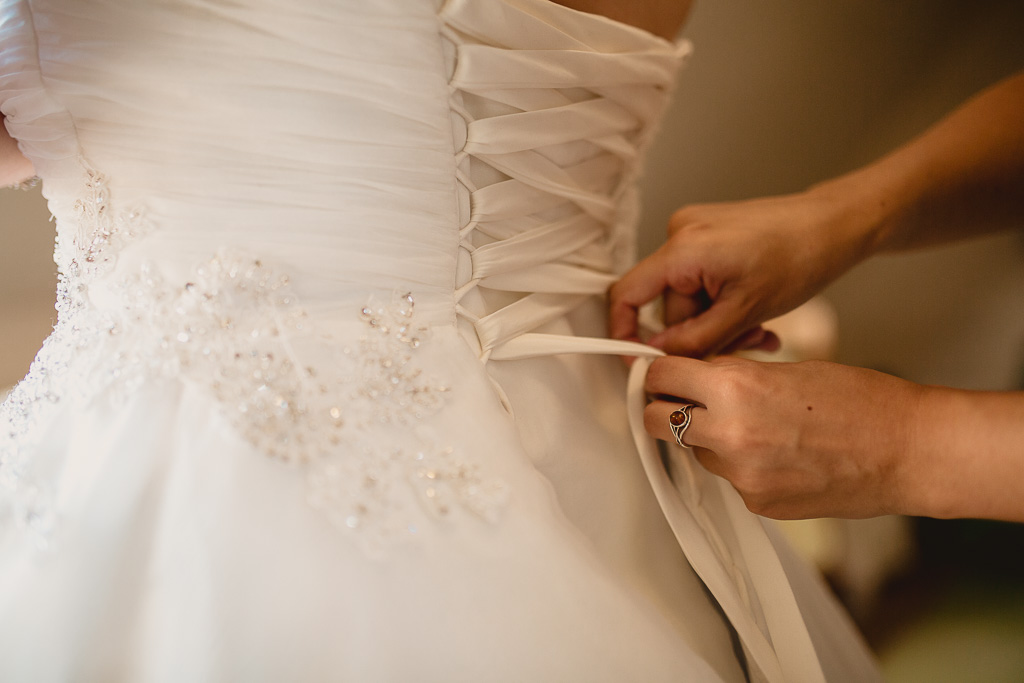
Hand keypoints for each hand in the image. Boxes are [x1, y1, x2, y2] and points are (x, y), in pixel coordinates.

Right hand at [610, 191, 868, 356]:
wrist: (835, 225)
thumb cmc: (801, 256)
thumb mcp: (745, 312)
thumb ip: (694, 340)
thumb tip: (657, 357)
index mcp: (683, 249)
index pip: (626, 294)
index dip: (625, 332)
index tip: (640, 361)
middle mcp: (680, 233)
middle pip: (667, 304)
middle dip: (698, 334)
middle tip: (739, 349)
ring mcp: (694, 231)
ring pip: (688, 299)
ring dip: (716, 323)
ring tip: (758, 331)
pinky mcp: (709, 234)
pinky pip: (700, 281)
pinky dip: (721, 303)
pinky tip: (752, 314)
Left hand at [643, 356, 923, 518]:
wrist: (909, 451)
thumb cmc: (861, 401)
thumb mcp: (788, 369)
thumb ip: (734, 374)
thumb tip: (697, 376)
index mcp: (735, 387)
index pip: (660, 378)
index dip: (658, 373)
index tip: (662, 373)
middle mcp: (729, 433)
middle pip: (657, 421)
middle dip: (665, 408)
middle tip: (687, 400)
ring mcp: (741, 475)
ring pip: (696, 451)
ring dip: (710, 438)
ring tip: (760, 428)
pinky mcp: (757, 503)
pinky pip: (730, 479)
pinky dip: (742, 465)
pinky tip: (781, 454)